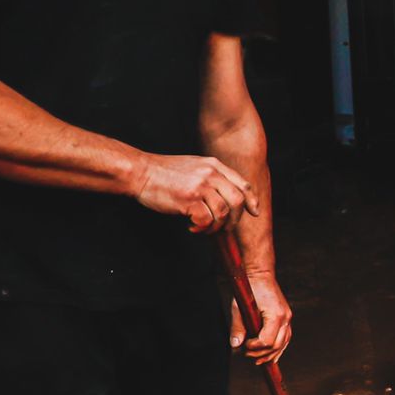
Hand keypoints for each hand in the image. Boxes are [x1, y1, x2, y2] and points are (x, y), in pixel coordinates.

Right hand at [136, 153, 256, 232]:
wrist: (141, 172)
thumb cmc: (165, 173)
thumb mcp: (194, 166)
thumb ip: (212, 177)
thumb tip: (227, 197)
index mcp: (214, 165)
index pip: (242, 184)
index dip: (251, 201)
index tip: (253, 212)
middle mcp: (210, 174)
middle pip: (237, 201)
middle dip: (234, 220)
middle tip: (224, 228)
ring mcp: (200, 186)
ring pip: (223, 213)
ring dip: (216, 227)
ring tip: (204, 228)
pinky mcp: (188, 199)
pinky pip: (206, 220)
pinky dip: (202, 228)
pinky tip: (192, 227)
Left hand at [229, 270, 292, 364]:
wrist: (261, 275)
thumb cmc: (250, 288)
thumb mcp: (239, 308)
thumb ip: (238, 327)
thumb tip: (235, 345)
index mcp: (276, 315)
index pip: (267, 341)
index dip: (254, 348)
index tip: (244, 346)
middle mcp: (286, 318)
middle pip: (276, 346)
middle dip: (261, 354)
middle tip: (247, 354)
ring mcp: (288, 318)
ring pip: (283, 344)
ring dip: (270, 354)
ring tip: (258, 360)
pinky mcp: (286, 318)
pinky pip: (285, 338)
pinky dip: (278, 348)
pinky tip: (271, 356)